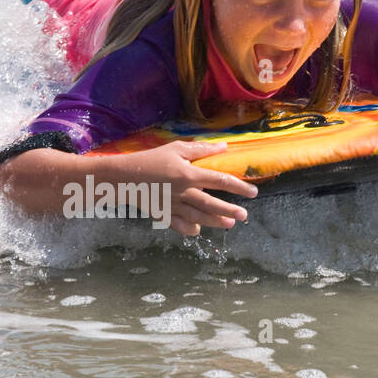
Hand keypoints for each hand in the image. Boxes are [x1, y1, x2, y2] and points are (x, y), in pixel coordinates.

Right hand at [114, 140, 257, 236]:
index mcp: (188, 174)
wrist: (124, 176)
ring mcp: (173, 206)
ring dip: (215, 221)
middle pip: (212, 203)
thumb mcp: (176, 149)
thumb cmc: (151, 159)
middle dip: (230, 210)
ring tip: (229, 224)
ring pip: (199, 217)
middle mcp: (183, 192)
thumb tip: (224, 147)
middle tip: (244, 215)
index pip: (220, 180)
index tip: (253, 192)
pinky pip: (179, 225)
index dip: (239, 187)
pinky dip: (190, 230)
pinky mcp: (163, 215)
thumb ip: (201, 149)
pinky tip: (198, 230)